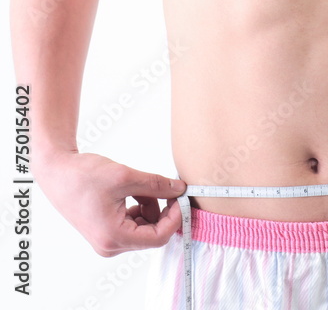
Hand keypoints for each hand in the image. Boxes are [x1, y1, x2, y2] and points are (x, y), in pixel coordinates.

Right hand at [33, 150, 186, 255]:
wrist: (57, 172)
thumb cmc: (84, 175)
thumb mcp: (125, 176)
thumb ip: (156, 185)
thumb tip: (180, 189)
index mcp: (114, 237)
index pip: (158, 237)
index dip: (174, 218)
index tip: (180, 197)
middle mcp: (110, 245)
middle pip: (151, 234)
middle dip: (160, 209)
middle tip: (161, 186)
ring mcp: (107, 240)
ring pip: (143, 227)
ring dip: (149, 206)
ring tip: (138, 185)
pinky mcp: (106, 232)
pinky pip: (133, 224)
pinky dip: (138, 207)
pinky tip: (130, 190)